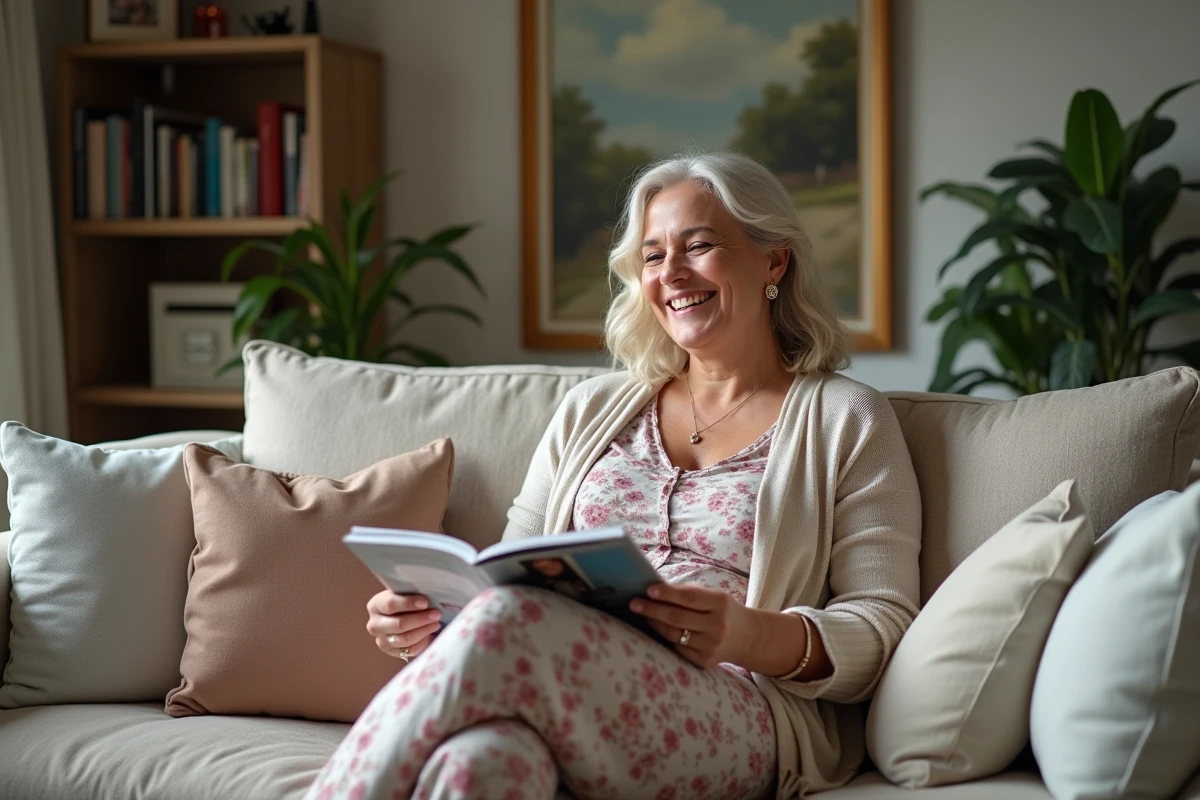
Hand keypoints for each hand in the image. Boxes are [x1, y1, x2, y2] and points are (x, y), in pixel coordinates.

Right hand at [366, 589, 442, 660]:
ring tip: (437, 624)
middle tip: (437, 614)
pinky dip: (423, 643)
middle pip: (399, 624)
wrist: (402, 616)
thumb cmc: (407, 601)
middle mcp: (375, 624)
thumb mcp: (406, 593)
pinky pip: (410, 650)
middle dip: (420, 619)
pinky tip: (432, 635)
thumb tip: (433, 598)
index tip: (425, 602)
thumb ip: (414, 594)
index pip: (390, 604)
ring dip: (424, 631)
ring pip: (405, 639)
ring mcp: (381, 640)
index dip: (408, 603)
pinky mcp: (391, 652)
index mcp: (376, 605)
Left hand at [629, 583, 756, 669]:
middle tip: (634, 603)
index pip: (689, 598)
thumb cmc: (722, 611)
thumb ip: (688, 593)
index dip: (668, 594)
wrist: (747, 637)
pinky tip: (655, 628)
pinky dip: (665, 637)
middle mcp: (718, 626)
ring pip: (674, 635)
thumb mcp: (713, 596)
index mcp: (721, 604)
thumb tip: (655, 590)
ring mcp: (711, 646)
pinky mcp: (705, 661)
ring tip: (641, 613)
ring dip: (654, 623)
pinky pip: (678, 647)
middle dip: (653, 610)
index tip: (648, 590)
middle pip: (678, 618)